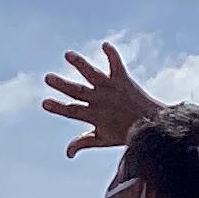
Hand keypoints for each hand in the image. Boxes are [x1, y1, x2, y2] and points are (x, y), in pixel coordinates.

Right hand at [42, 43, 159, 156]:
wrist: (154, 124)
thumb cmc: (127, 133)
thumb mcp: (103, 140)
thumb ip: (83, 142)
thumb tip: (67, 154)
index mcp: (93, 115)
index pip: (72, 111)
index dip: (58, 107)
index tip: (44, 102)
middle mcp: (100, 100)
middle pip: (77, 91)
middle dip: (62, 85)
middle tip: (47, 77)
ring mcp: (111, 88)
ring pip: (93, 74)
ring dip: (80, 64)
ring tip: (67, 54)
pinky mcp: (123, 79)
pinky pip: (116, 65)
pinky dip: (112, 54)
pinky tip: (104, 44)